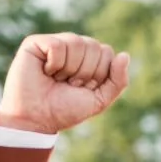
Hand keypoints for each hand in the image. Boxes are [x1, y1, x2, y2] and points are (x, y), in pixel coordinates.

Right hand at [0, 33, 129, 135]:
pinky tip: (45, 71)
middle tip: (70, 84)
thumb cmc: (67, 110)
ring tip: (57, 79)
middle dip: (86, 72)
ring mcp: (55, 43)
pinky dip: (54, 64)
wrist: (38, 118)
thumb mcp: (100, 99)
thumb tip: (125, 55)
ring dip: (70, 69)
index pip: (107, 53)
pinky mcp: (36, 43)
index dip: (99, 74)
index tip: (85, 88)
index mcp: (90, 59)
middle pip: (94, 46)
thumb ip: (118, 81)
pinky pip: (57, 45)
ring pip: (77, 43)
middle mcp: (73, 48)